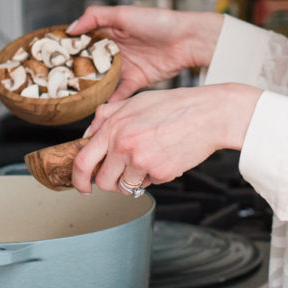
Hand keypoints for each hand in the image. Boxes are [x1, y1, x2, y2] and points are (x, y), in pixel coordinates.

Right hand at [68, 5, 223, 102]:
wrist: (188, 40)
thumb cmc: (158, 21)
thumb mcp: (123, 13)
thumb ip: (95, 17)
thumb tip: (70, 28)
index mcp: (108, 31)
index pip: (82, 41)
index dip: (67, 50)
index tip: (48, 59)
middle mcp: (114, 50)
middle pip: (89, 63)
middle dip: (74, 73)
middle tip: (55, 84)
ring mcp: (124, 67)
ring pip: (101, 81)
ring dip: (89, 90)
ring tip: (72, 100)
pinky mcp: (136, 81)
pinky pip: (119, 94)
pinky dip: (110, 102)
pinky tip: (98, 110)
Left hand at [71, 84, 261, 193]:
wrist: (208, 114)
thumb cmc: (175, 106)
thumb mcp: (135, 101)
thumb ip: (107, 116)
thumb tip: (88, 133)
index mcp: (114, 126)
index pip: (83, 160)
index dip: (78, 179)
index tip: (83, 186)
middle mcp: (124, 145)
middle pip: (103, 181)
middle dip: (110, 183)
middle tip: (122, 174)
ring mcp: (142, 160)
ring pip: (126, 186)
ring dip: (135, 179)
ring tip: (150, 159)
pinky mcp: (160, 172)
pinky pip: (149, 184)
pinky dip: (155, 177)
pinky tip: (165, 157)